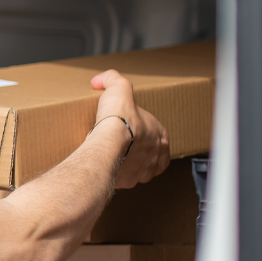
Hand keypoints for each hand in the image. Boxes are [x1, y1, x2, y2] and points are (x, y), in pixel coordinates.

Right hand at [91, 69, 170, 187]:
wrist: (107, 144)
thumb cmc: (119, 119)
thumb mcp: (119, 88)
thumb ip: (112, 79)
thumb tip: (101, 80)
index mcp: (160, 135)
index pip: (159, 137)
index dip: (146, 133)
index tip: (132, 130)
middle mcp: (155, 156)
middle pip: (150, 155)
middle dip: (139, 152)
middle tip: (123, 144)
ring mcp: (143, 171)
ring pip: (139, 170)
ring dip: (130, 165)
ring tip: (115, 157)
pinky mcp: (128, 181)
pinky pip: (124, 179)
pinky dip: (117, 174)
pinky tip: (107, 166)